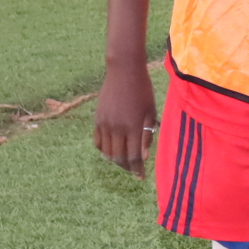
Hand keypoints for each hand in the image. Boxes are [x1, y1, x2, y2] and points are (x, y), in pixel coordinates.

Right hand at [92, 62, 157, 176]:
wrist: (124, 71)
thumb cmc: (143, 91)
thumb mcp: (151, 112)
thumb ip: (147, 135)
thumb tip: (144, 157)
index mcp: (133, 127)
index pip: (134, 157)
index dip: (137, 169)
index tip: (141, 176)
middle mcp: (117, 128)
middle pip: (119, 158)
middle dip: (127, 167)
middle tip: (133, 169)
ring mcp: (105, 124)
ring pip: (107, 152)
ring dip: (115, 160)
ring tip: (124, 161)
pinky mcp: (97, 119)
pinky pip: (98, 141)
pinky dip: (104, 150)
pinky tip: (111, 150)